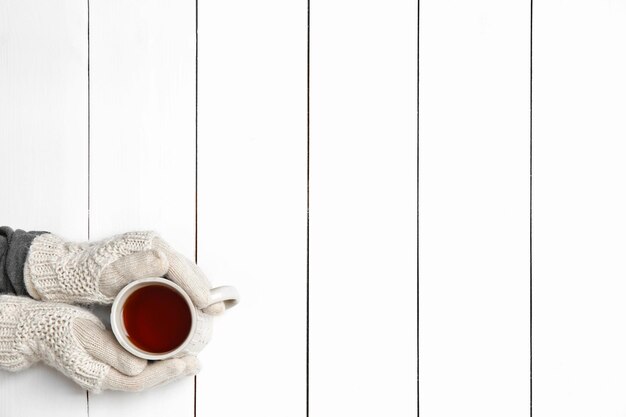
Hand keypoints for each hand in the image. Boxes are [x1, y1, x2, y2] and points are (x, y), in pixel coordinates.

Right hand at [0, 295, 199, 391]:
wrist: (34, 331)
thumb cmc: (55, 330)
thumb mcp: (82, 335)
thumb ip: (110, 352)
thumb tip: (140, 366)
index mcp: (99, 373)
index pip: (140, 380)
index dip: (165, 373)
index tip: (186, 362)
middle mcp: (105, 376)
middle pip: (146, 381)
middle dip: (173, 372)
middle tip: (197, 363)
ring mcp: (106, 371)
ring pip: (144, 375)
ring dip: (168, 368)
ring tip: (191, 359)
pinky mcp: (109, 361)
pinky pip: (138, 366)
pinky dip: (156, 361)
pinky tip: (169, 351)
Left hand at [23, 232, 224, 313]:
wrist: (62, 270)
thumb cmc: (81, 275)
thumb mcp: (105, 275)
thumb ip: (133, 267)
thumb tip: (163, 259)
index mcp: (148, 245)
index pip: (182, 267)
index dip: (199, 287)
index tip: (210, 306)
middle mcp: (153, 245)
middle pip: (187, 268)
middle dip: (204, 289)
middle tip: (217, 311)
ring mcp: (151, 252)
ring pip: (183, 271)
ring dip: (197, 289)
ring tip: (209, 309)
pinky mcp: (147, 261)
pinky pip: (174, 274)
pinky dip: (186, 287)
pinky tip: (190, 302)